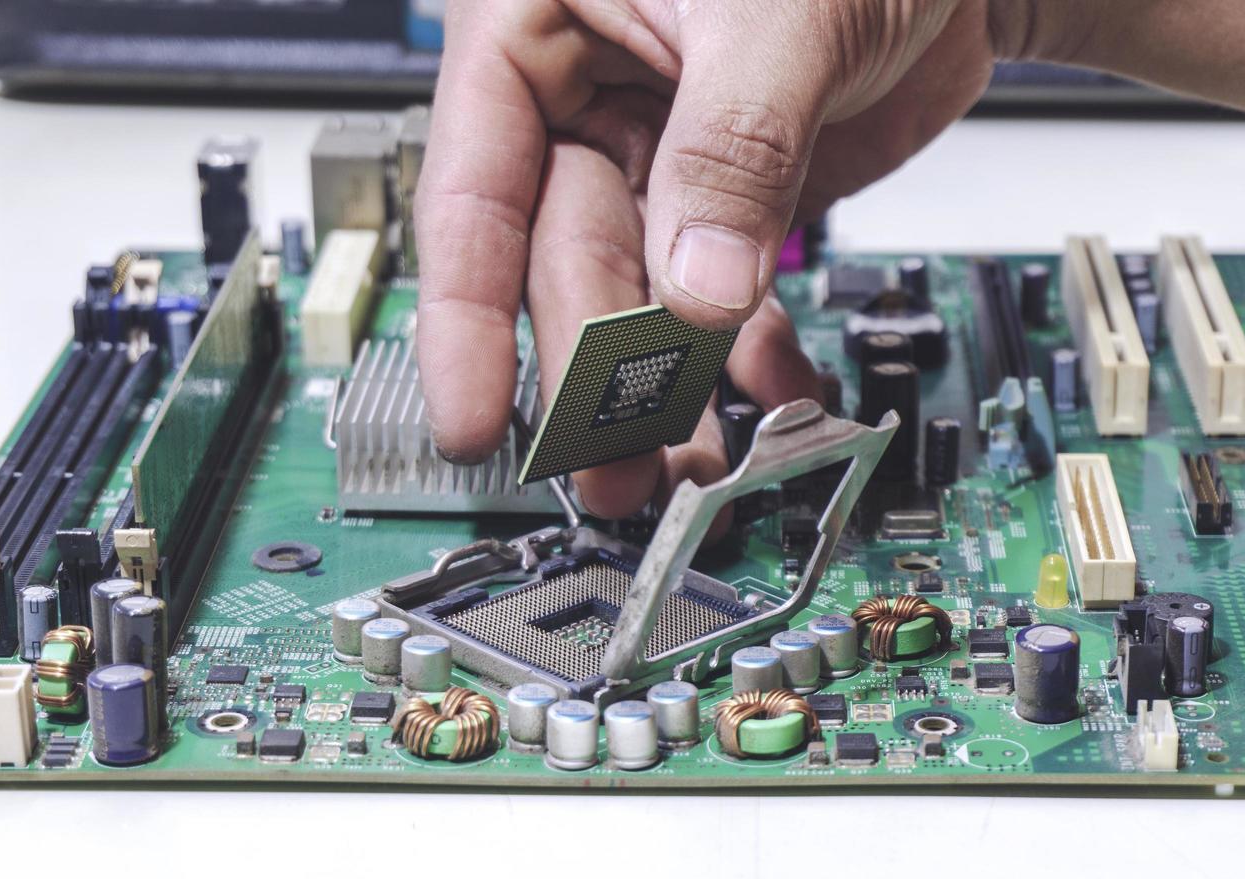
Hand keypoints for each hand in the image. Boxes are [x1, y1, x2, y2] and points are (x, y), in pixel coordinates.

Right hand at [415, 0, 999, 519]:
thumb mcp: (775, 12)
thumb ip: (730, 148)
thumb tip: (697, 292)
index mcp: (537, 26)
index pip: (474, 191)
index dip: (469, 318)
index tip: (473, 419)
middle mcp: (584, 100)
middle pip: (565, 263)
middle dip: (592, 374)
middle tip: (611, 465)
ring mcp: (658, 158)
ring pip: (641, 297)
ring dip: (666, 386)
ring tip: (683, 467)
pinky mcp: (728, 201)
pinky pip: (724, 296)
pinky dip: (749, 355)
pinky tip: (771, 397)